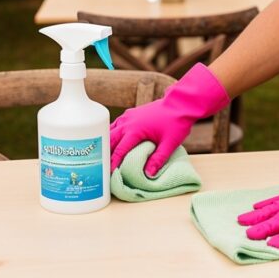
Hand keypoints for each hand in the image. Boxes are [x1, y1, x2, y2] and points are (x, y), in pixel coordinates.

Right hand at [109, 63, 229, 176]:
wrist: (179, 104)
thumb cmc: (176, 123)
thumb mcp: (170, 144)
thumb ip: (158, 159)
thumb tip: (148, 175)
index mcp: (135, 130)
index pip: (119, 150)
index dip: (112, 162)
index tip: (106, 173)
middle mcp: (127, 122)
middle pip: (109, 140)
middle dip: (104, 154)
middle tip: (99, 167)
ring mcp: (127, 117)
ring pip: (110, 132)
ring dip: (106, 144)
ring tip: (101, 157)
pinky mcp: (129, 114)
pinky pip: (115, 126)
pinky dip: (110, 135)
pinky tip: (110, 143)